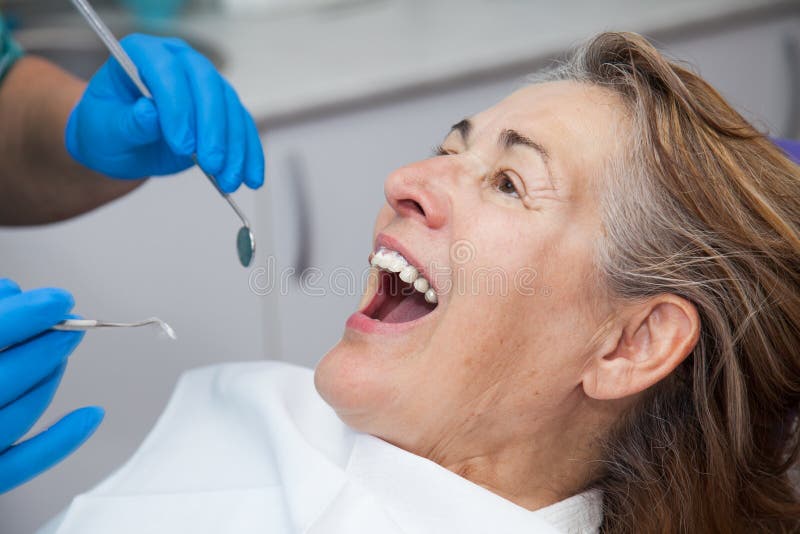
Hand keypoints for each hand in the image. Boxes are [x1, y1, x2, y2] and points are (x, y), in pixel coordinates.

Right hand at [0, 279, 102, 493]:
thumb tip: (11, 294)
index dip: (24, 316)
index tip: (59, 299)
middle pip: (2, 380)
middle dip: (44, 346)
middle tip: (72, 322)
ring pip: (14, 418)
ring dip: (48, 380)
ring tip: (63, 349)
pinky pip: (19, 466)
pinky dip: (60, 442)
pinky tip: (91, 415)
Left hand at [65, 33, 264, 192]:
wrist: (122, 144)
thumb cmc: (106, 131)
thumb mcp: (104, 131)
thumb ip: (126, 123)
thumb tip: (149, 114)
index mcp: (142, 54)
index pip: (166, 70)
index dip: (177, 105)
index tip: (181, 144)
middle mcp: (178, 61)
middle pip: (206, 84)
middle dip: (213, 128)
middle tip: (212, 163)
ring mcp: (204, 83)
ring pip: (229, 107)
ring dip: (234, 146)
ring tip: (229, 179)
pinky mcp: (222, 108)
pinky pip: (242, 127)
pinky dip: (248, 153)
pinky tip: (250, 177)